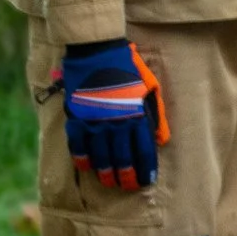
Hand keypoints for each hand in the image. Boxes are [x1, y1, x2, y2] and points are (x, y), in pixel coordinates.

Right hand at [57, 40, 165, 191]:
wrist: (97, 49)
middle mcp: (117, 123)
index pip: (143, 151)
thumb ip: (154, 115)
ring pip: (100, 156)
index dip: (145, 169)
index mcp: (137, 115)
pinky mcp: (76, 116)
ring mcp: (94, 121)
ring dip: (105, 172)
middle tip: (126, 186)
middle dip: (126, 176)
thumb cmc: (126, 68)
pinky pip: (78, 144)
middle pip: (122, 158)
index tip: (146, 180)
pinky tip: (86, 166)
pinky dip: (82, 158)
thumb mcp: (148, 89)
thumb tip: (160, 140)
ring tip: (108, 181)